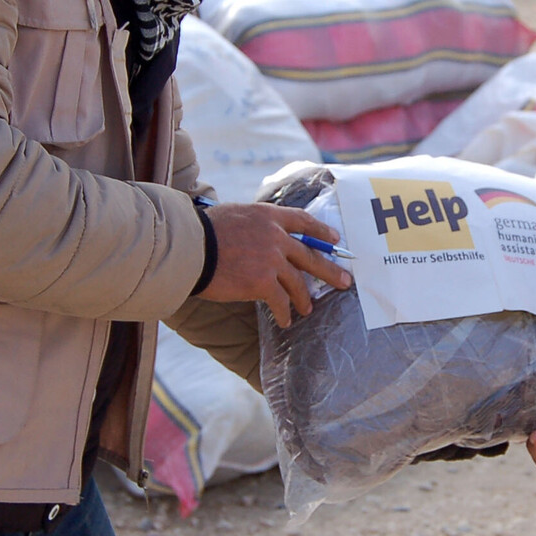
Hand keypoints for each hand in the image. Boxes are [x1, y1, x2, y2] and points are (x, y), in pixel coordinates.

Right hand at [196, 203, 350, 326]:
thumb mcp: (234, 215)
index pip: (303, 221)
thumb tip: (259, 235)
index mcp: (268, 216)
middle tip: (344, 281)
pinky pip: (280, 301)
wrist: (190, 247)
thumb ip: (254, 225)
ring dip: (304, 298)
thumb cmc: (202, 230)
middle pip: (311, 255)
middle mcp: (276, 237)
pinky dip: (284, 313)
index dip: (321, 232)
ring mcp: (272, 260)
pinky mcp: (262, 283)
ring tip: (308, 309)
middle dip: (330, 270)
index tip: (335, 240)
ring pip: (297, 282)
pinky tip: (285, 321)